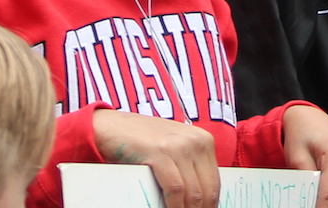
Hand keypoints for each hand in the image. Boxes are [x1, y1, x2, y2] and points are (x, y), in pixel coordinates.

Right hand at [92, 110, 218, 207]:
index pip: (214, 182)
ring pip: (192, 192)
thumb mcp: (175, 148)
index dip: (211, 204)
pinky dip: (174, 206)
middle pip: (206, 189)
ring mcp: (179, 146)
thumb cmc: (144, 142)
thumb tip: (201, 198)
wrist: (113, 126)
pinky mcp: (160, 153)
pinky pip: (174, 189)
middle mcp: (195, 141)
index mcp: (204, 140)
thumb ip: (189, 166)